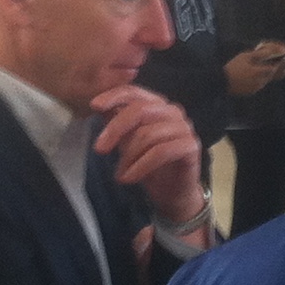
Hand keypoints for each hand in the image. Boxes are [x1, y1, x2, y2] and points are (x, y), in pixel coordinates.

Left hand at [90, 85, 204, 222]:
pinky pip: (161, 152)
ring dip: (128, 157)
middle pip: (140, 110)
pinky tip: (128, 178)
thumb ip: (116, 123)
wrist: (172, 193)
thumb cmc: (149, 165)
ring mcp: (184, 128)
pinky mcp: (191, 146)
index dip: (114, 96)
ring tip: (120, 174)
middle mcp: (173, 111)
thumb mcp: (126, 142)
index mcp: (157, 105)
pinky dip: (140, 166)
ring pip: (149, 134)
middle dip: (116, 129)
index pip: (134, 92)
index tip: (94, 106)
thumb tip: (97, 105)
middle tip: (99, 149)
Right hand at [222, 48, 284, 97]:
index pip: (272, 69)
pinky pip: (257, 86)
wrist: (222, 82)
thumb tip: (269, 52)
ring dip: (263, 76)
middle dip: (269, 70)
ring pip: (264, 81)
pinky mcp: (250, 92)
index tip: (274, 60)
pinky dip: (257, 81)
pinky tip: (250, 77)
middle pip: (269, 75)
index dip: (274, 64)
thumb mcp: (245, 57)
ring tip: (256, 70)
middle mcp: (259, 81)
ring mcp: (255, 88)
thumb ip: (258, 54)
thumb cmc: (233, 67)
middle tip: (265, 64)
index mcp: (258, 72)